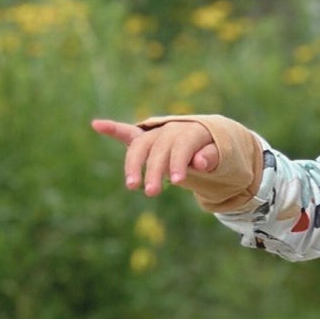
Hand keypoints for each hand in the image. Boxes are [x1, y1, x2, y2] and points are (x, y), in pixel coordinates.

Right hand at [91, 117, 218, 195]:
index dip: (179, 162)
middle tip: (152, 194)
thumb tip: (200, 162)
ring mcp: (156, 133)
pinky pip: (128, 133)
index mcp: (193, 130)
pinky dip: (113, 129)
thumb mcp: (223, 157)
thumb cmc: (215, 153)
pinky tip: (96, 125)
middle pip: (159, 148)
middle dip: (154, 170)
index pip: (182, 146)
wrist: (209, 141)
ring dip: (133, 164)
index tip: (177, 182)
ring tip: (131, 186)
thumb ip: (212, 156)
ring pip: (140, 146)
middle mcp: (171, 129)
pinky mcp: (145, 139)